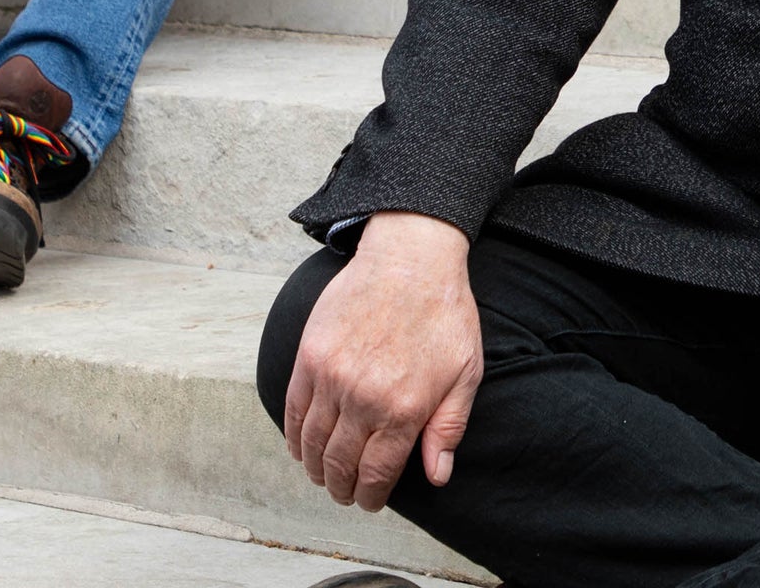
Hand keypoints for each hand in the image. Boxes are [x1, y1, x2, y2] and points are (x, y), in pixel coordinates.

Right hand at [283, 212, 482, 509]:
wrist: (410, 259)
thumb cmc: (444, 315)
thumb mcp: (465, 373)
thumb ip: (448, 428)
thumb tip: (437, 477)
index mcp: (403, 409)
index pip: (376, 473)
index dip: (370, 496)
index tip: (369, 501)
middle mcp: (362, 398)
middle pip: (339, 463)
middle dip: (341, 488)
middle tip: (346, 494)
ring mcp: (331, 377)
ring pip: (312, 442)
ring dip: (315, 467)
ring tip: (324, 475)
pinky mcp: (309, 356)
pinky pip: (293, 409)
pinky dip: (294, 437)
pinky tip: (302, 447)